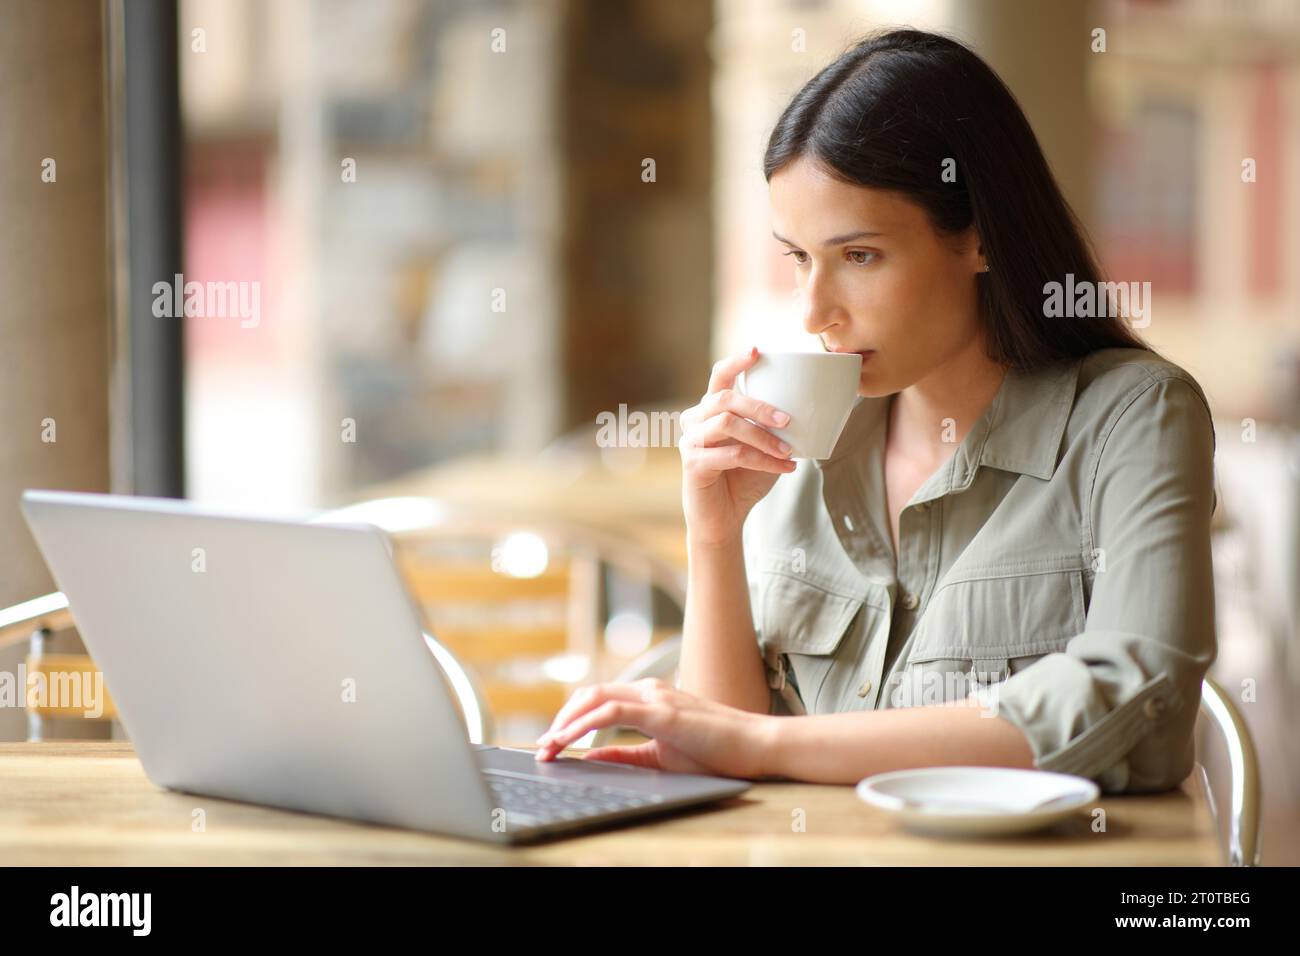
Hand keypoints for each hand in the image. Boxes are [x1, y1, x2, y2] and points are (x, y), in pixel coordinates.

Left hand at [533, 678, 771, 778]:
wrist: (756, 746)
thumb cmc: (717, 751)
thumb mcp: (661, 755)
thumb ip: (626, 755)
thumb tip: (590, 757)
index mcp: (650, 697)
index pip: (599, 700)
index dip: (569, 718)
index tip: (550, 741)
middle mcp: (649, 690)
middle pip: (590, 694)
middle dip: (560, 718)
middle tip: (542, 745)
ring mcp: (656, 698)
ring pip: (596, 699)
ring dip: (566, 722)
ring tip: (548, 745)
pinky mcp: (663, 713)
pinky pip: (612, 714)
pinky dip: (584, 726)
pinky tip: (570, 742)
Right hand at [678, 347, 797, 547]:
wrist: (723, 518)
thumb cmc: (743, 479)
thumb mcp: (763, 447)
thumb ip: (773, 427)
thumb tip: (812, 408)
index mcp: (711, 409)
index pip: (719, 377)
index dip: (736, 362)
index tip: (758, 351)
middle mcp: (695, 419)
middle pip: (725, 398)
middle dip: (759, 406)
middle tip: (787, 420)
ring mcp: (691, 440)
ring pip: (727, 424)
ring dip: (762, 436)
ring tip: (787, 451)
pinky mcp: (693, 463)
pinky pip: (731, 454)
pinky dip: (762, 461)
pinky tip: (784, 470)